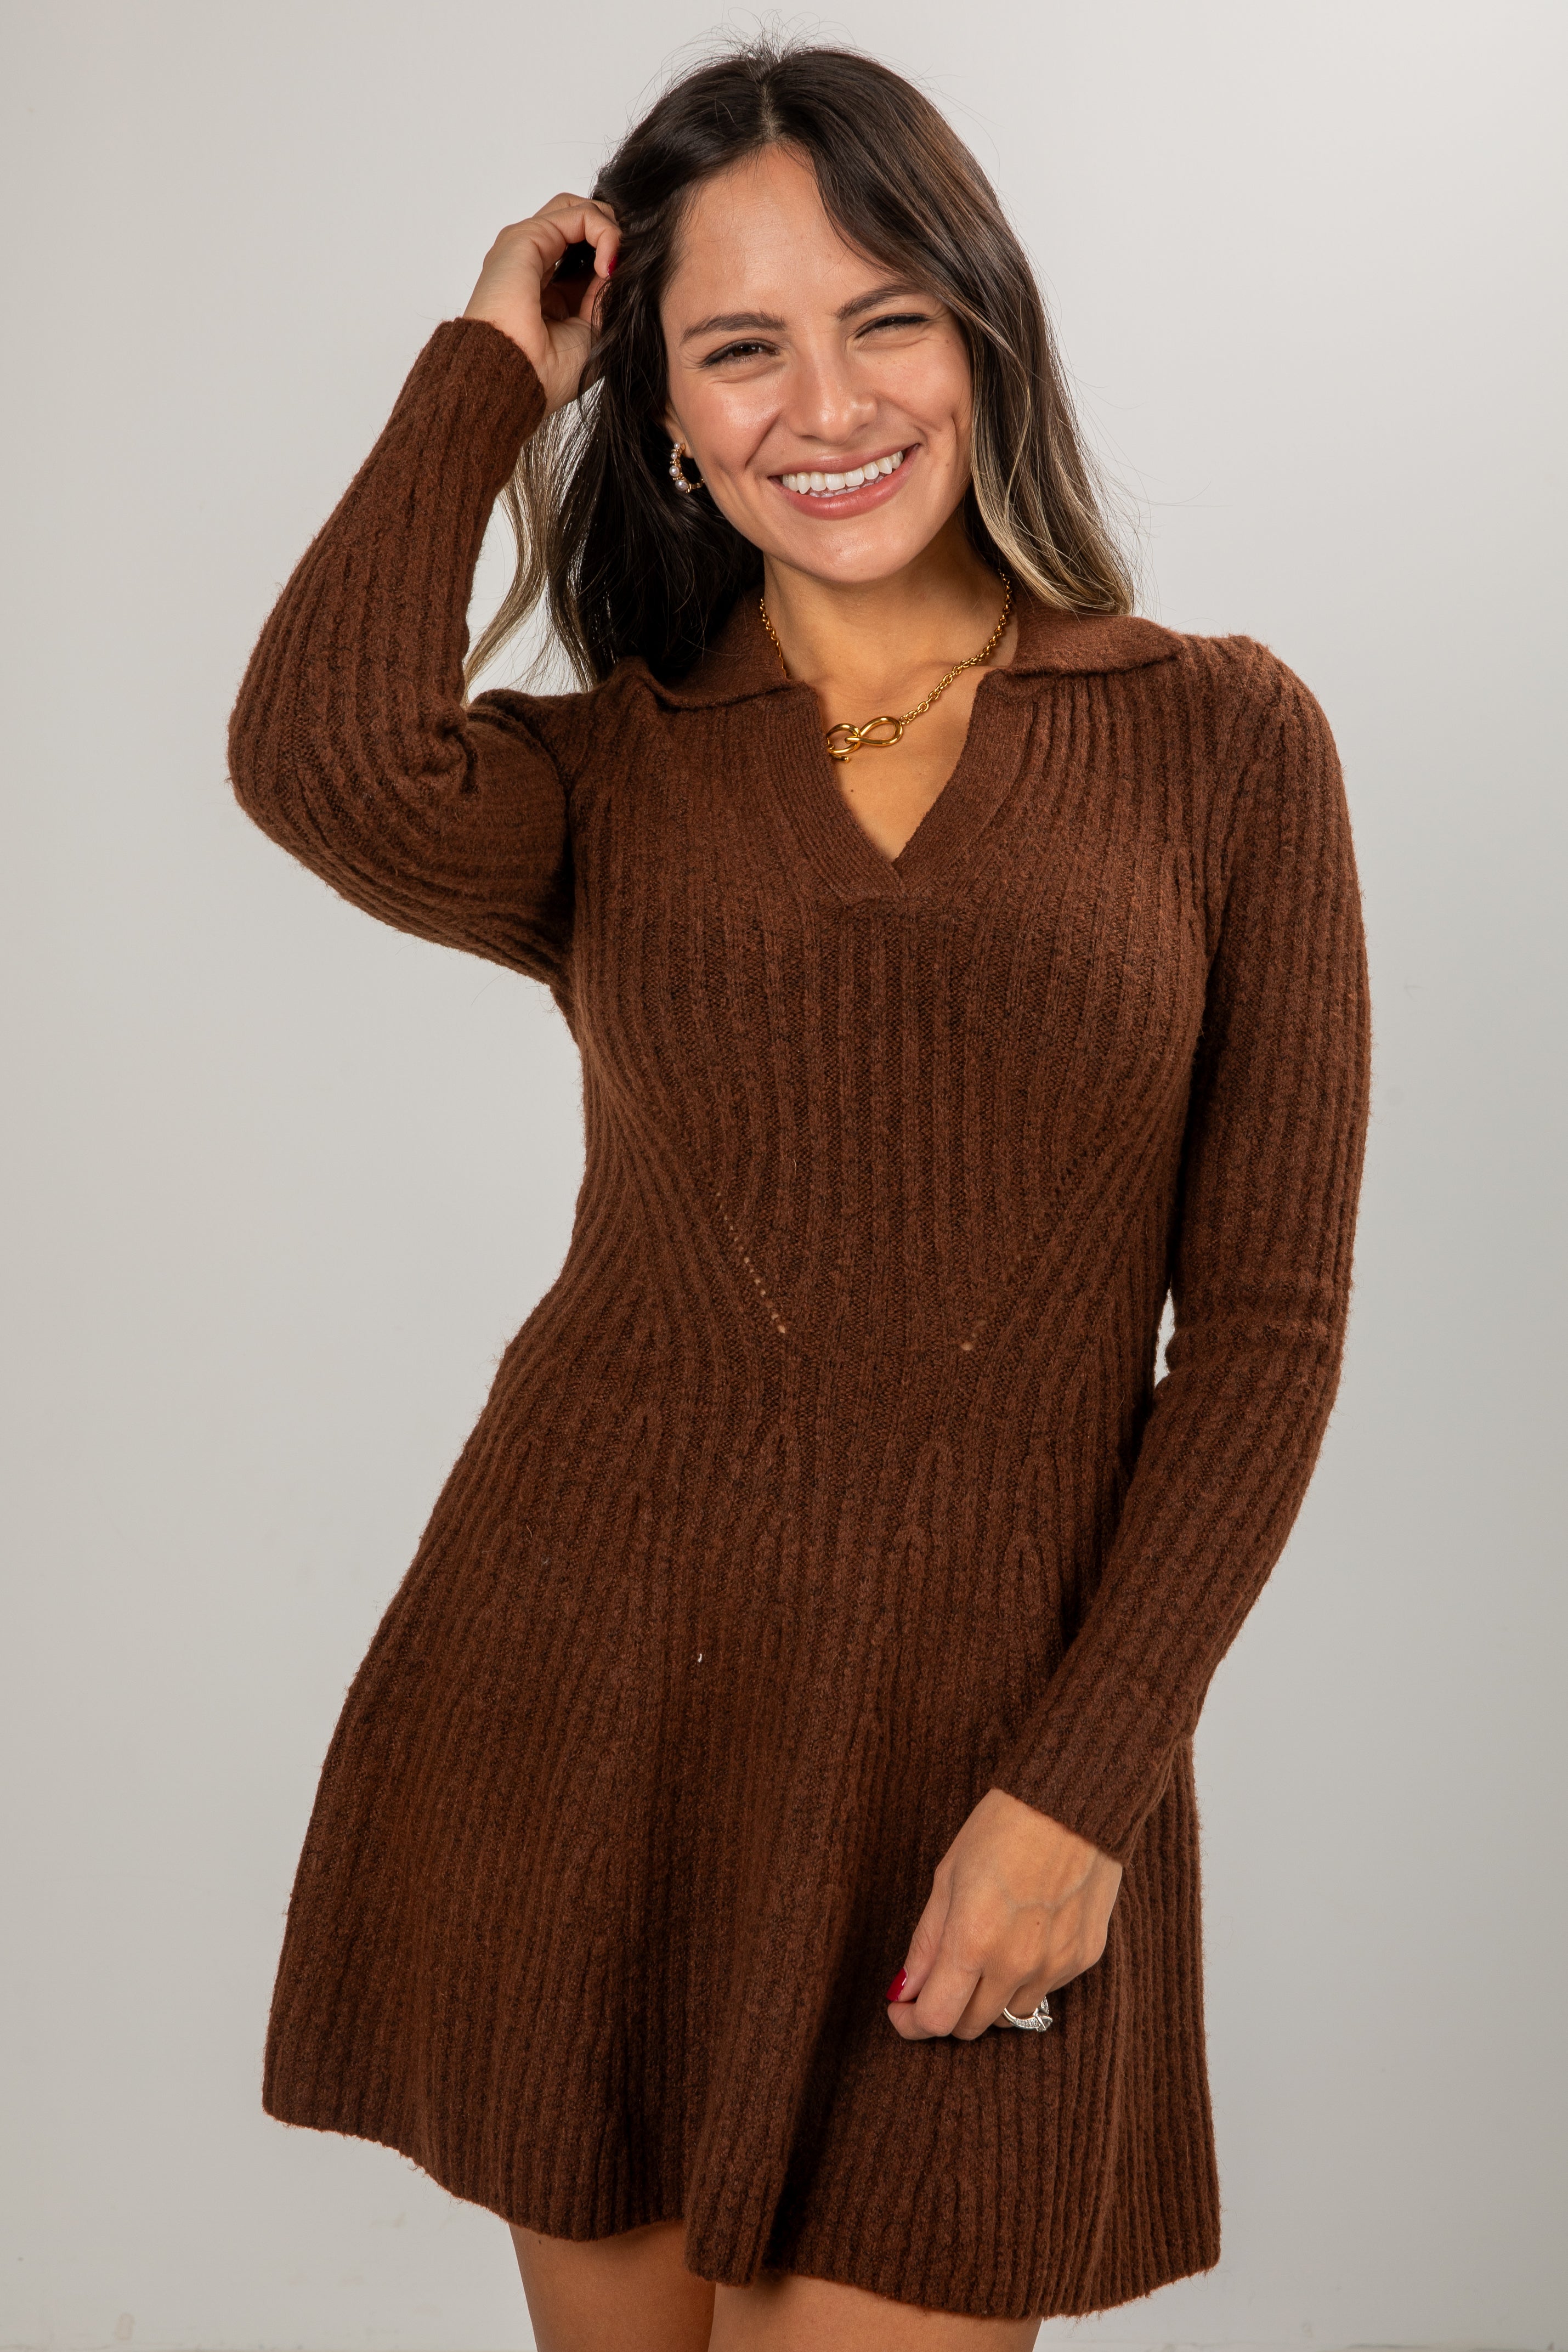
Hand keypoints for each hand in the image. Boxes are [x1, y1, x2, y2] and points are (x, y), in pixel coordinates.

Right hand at [461, 192, 620, 415]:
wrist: (512, 379)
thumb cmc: (544, 373)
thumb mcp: (592, 333)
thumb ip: (606, 295)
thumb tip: (623, 266)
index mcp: (546, 287)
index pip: (585, 250)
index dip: (613, 257)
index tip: (627, 286)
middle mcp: (534, 262)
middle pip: (581, 222)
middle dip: (612, 237)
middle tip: (625, 269)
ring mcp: (529, 246)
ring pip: (580, 210)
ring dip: (610, 231)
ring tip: (615, 267)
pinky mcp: (528, 237)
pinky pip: (580, 215)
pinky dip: (605, 232)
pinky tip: (608, 265)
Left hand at [885, 1787, 1122, 2039]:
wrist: (1075, 1798)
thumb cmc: (1003, 1827)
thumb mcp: (947, 1876)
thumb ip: (927, 1942)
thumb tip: (905, 1990)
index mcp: (974, 1941)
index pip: (938, 2020)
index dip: (912, 2023)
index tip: (902, 2010)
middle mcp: (1017, 1964)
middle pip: (972, 2026)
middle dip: (948, 2010)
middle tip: (938, 1980)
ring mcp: (1056, 1964)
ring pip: (1011, 2015)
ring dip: (988, 1999)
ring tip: (984, 1955)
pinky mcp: (1086, 1956)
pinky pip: (1047, 1989)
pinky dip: (1026, 1978)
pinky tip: (1024, 1937)